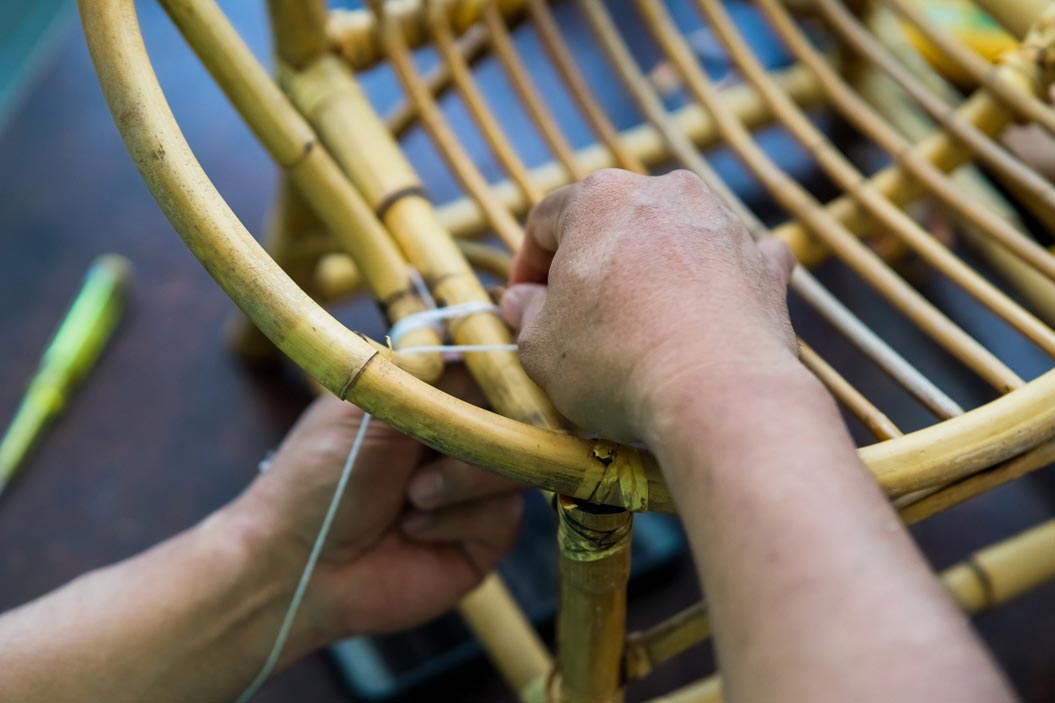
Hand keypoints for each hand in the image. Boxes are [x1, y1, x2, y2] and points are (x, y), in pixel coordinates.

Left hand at [229, 368, 523, 654]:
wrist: (300, 563)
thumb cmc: (320, 475)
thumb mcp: (370, 406)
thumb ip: (431, 374)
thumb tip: (489, 345)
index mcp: (436, 397)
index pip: (494, 370)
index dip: (503, 372)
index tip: (501, 377)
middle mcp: (465, 437)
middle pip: (520, 416)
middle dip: (479, 429)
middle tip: (430, 447)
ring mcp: (480, 487)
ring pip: (519, 464)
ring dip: (460, 478)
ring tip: (410, 497)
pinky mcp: (486, 538)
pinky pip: (505, 515)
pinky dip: (457, 519)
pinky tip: (413, 529)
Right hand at [501, 169, 797, 440]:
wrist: (715, 391)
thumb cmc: (615, 360)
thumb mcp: (541, 345)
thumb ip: (527, 313)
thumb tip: (522, 301)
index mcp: (600, 197)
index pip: (546, 221)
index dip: (528, 266)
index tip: (525, 304)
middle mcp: (665, 192)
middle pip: (613, 222)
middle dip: (592, 264)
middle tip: (577, 315)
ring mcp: (723, 223)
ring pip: (675, 236)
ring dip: (654, 269)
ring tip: (641, 323)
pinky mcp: (764, 263)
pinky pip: (737, 259)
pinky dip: (720, 279)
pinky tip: (709, 310)